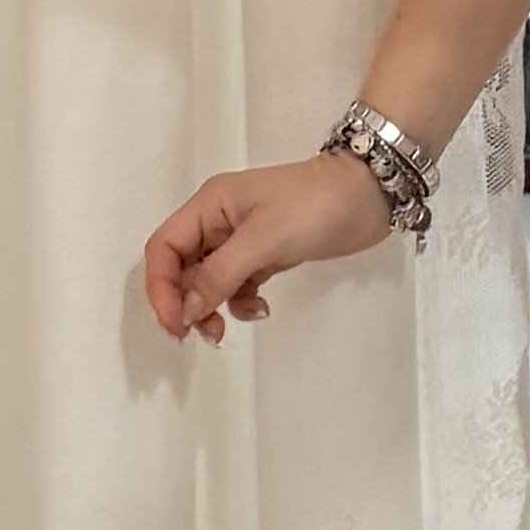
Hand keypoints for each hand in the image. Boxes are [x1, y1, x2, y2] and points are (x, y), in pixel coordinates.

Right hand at [143, 151, 386, 343]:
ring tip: (225, 330)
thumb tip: (186, 309)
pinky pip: (237, 284)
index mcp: (209, 206)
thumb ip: (221, 274)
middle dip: (185, 303)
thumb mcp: (264, 239)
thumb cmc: (316, 205)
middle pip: (181, 268)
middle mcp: (218, 222)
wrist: (368, 195)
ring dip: (211, 307)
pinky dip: (241, 301)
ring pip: (208, 280)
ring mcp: (242, 239)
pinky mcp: (265, 254)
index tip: (175, 324)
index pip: (163, 248)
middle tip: (202, 333)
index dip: (161, 288)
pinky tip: (261, 308)